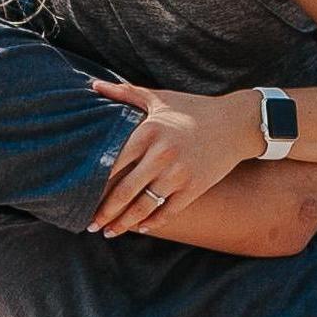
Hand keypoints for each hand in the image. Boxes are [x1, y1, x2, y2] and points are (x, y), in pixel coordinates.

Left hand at [90, 81, 265, 235]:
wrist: (236, 123)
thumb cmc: (194, 109)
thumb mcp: (160, 98)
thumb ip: (125, 93)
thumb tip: (93, 84)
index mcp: (149, 132)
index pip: (112, 163)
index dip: (94, 183)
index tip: (80, 195)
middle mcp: (161, 155)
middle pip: (124, 191)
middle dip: (104, 211)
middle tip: (90, 224)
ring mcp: (179, 174)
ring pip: (143, 206)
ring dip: (124, 223)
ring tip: (109, 232)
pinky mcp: (194, 188)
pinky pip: (168, 211)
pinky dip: (152, 222)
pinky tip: (141, 227)